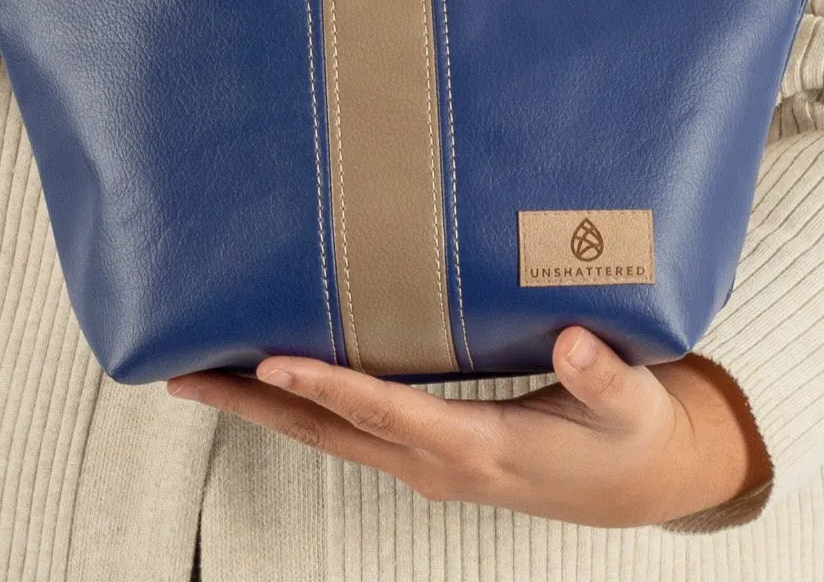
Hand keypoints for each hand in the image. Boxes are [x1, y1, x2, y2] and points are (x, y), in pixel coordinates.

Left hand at [165, 330, 768, 527]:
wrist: (637, 482)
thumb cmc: (631, 437)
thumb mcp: (633, 407)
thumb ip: (606, 376)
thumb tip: (575, 341)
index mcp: (481, 449)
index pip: (391, 413)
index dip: (332, 388)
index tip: (274, 365)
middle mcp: (438, 461)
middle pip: (331, 434)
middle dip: (257, 406)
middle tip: (186, 374)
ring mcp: (427, 460)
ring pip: (330, 434)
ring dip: (265, 407)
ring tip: (201, 371)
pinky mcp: (428, 448)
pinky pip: (350, 426)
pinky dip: (304, 402)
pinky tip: (274, 373)